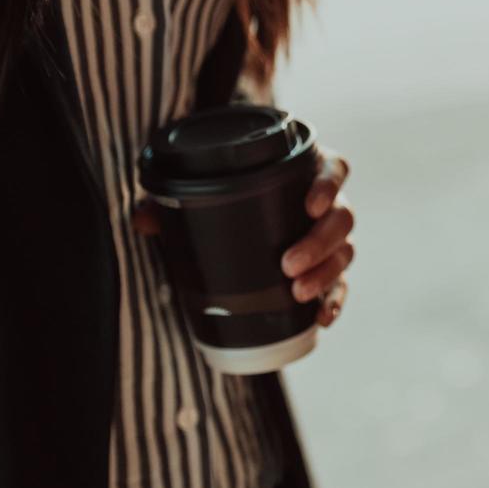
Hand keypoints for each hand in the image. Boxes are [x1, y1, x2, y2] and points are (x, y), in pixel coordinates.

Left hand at [133, 149, 355, 327]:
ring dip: (325, 273)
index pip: (334, 169)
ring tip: (297, 292)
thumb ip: (169, 202)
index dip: (329, 184)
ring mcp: (330, 238)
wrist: (234, 221)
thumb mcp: (200, 193)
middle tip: (288, 263)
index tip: (311, 205)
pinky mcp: (328, 269)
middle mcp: (326, 205)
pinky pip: (340, 285)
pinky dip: (334, 301)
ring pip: (344, 252)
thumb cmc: (225, 199)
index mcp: (305, 173)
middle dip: (319, 243)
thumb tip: (143, 220)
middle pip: (342, 218)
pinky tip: (321, 318)